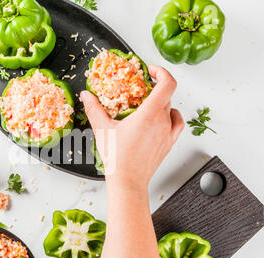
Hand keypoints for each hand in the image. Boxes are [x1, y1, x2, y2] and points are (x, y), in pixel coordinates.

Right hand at [80, 65, 183, 188]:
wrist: (128, 180)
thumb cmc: (117, 158)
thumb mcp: (102, 129)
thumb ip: (94, 108)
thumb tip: (87, 95)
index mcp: (148, 115)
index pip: (167, 84)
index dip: (162, 72)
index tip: (151, 71)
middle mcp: (162, 121)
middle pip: (165, 94)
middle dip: (154, 87)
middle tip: (140, 87)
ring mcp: (167, 132)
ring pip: (171, 107)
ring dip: (161, 101)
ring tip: (148, 103)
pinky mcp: (169, 142)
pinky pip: (177, 123)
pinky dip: (173, 115)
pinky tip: (165, 117)